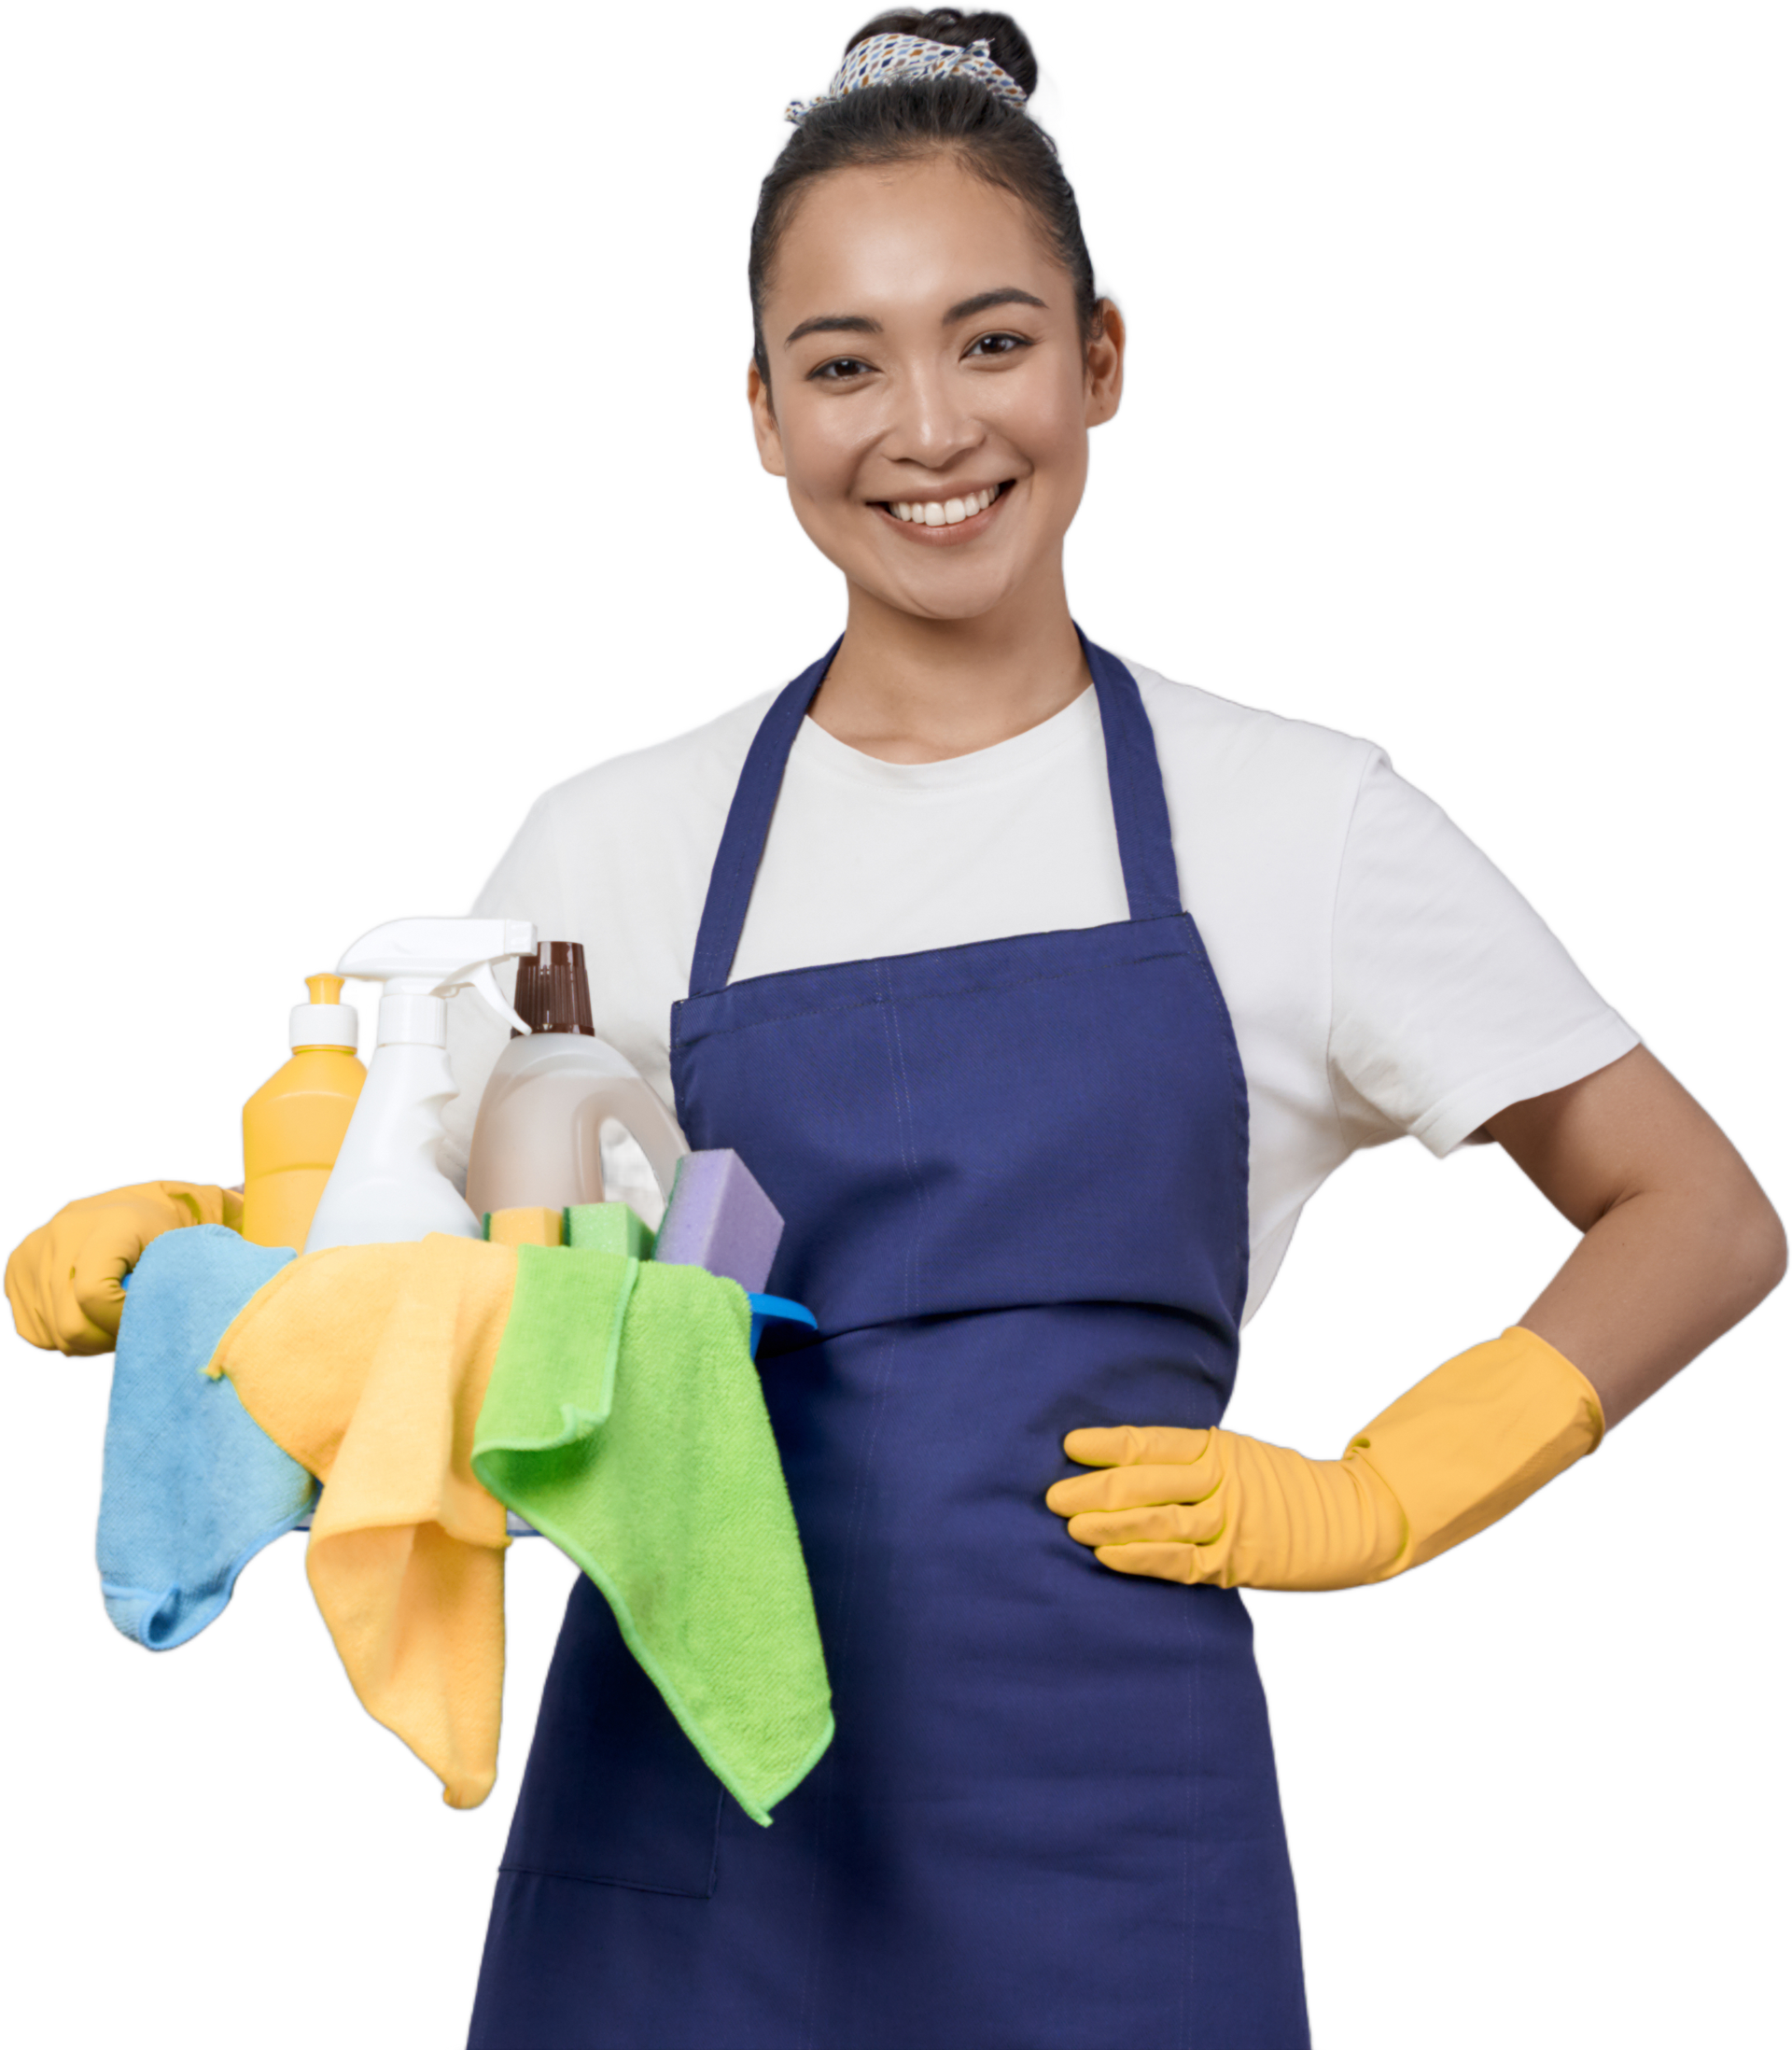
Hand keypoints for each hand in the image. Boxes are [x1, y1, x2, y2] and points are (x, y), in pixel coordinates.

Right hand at [3, 1180, 242, 1355]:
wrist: (144, 1204)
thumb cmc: (181, 1231)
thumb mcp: (199, 1242)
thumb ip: (206, 1271)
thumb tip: (230, 1306)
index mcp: (112, 1223)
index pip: (93, 1295)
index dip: (121, 1322)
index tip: (148, 1320)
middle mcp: (65, 1231)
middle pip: (69, 1323)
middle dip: (106, 1338)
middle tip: (135, 1329)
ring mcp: (34, 1249)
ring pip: (52, 1331)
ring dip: (88, 1339)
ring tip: (118, 1319)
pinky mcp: (17, 1267)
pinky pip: (33, 1328)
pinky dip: (63, 1335)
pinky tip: (91, 1316)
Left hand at [1044, 1422, 1401, 1592]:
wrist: (1353, 1517)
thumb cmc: (1283, 1487)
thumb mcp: (1239, 1456)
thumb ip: (1192, 1460)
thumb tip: (1126, 1464)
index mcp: (1218, 1447)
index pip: (1150, 1443)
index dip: (1106, 1445)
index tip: (1070, 1446)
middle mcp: (1220, 1481)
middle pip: (1144, 1483)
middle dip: (1093, 1489)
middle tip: (1053, 1495)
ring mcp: (1228, 1523)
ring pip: (1156, 1522)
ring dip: (1107, 1524)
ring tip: (1070, 1525)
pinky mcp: (1234, 1562)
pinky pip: (1178, 1561)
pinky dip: (1139, 1558)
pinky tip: (1107, 1556)